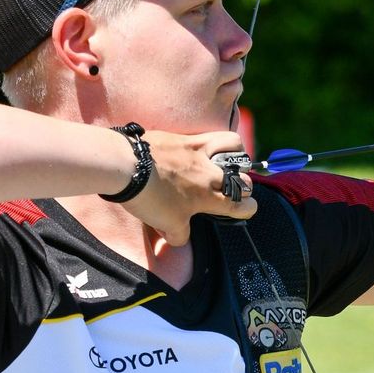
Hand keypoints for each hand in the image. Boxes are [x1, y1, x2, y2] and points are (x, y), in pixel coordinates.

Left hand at [121, 130, 257, 244]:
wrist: (126, 166)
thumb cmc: (148, 197)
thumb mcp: (166, 224)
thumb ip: (179, 234)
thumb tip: (180, 237)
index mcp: (209, 197)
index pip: (243, 205)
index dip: (247, 209)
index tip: (243, 210)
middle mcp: (210, 173)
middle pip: (244, 178)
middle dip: (245, 187)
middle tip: (231, 190)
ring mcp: (199, 152)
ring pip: (234, 144)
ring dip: (237, 153)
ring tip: (228, 159)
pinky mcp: (186, 138)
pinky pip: (209, 134)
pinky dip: (212, 140)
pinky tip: (203, 146)